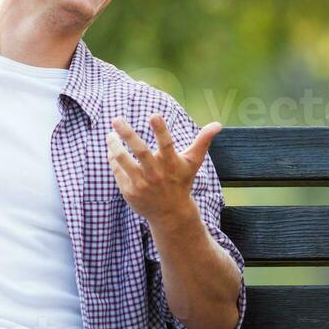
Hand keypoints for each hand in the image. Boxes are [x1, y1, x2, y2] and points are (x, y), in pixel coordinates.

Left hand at [107, 114, 221, 225]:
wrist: (171, 214)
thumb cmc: (181, 181)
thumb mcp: (193, 162)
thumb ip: (203, 141)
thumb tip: (218, 124)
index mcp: (171, 164)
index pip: (167, 144)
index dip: (161, 130)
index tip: (154, 114)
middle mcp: (156, 173)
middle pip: (140, 151)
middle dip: (128, 133)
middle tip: (116, 119)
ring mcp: (141, 184)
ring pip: (123, 160)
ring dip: (114, 145)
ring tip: (110, 134)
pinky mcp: (129, 191)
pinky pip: (118, 170)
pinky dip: (113, 158)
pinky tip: (111, 149)